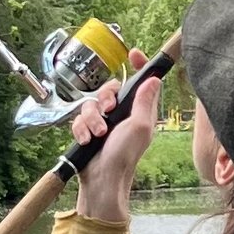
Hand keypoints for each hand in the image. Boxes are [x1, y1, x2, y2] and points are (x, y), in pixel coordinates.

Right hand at [69, 48, 159, 224]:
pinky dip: (82, 130)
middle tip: (107, 111)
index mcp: (139, 111)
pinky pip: (79, 119)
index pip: (141, 82)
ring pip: (91, 104)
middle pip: (110, 89)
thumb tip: (154, 79)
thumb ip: (144, 102)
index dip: (139, 65)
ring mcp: (104, 123)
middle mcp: (122, 114)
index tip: (133, 54)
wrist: (102, 179)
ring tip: (97, 135)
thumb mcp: (139, 127)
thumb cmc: (124, 156)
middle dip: (105, 98)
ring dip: (92, 119)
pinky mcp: (88, 131)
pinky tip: (87, 140)